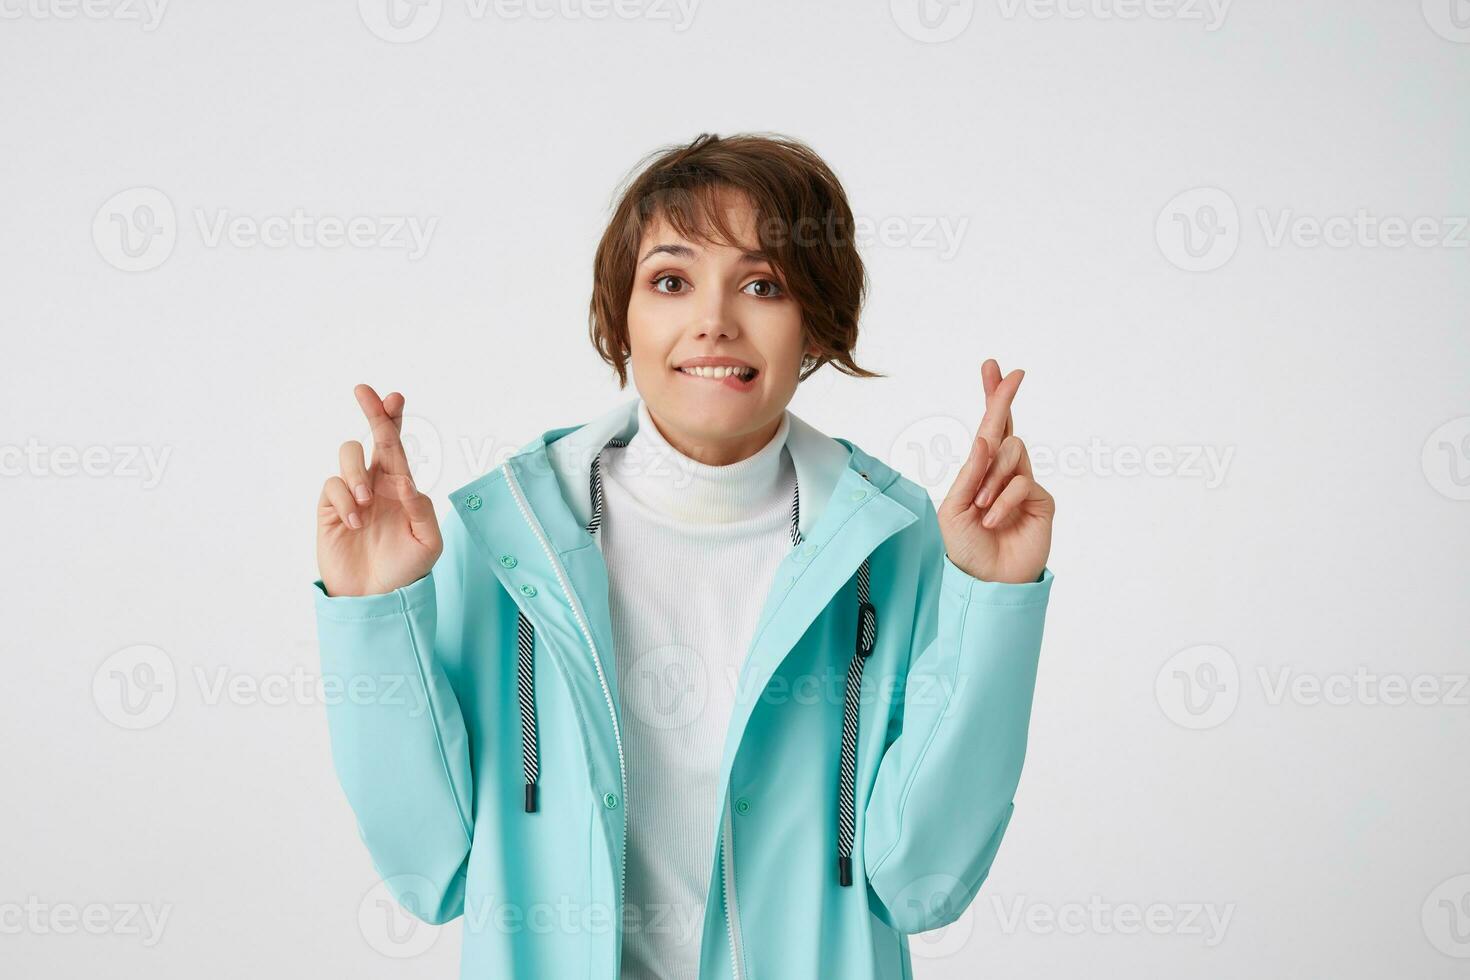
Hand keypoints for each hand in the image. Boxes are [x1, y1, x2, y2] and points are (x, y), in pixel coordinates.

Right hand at [316, 384, 442, 596]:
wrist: (377, 598)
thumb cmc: (406, 570)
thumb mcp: (427, 542)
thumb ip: (421, 510)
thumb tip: (405, 481)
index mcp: (401, 486)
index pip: (398, 446)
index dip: (394, 419)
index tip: (395, 396)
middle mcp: (376, 483)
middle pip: (371, 437)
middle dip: (370, 412)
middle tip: (363, 391)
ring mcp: (351, 494)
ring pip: (348, 455)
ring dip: (357, 472)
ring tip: (367, 502)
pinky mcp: (330, 509)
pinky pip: (332, 486)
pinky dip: (345, 500)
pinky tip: (354, 523)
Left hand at [937, 359, 1054, 583]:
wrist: (987, 582)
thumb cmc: (966, 547)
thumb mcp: (954, 508)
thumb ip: (970, 474)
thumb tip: (985, 439)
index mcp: (979, 471)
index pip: (987, 429)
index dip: (992, 398)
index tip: (994, 367)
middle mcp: (1003, 473)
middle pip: (1006, 426)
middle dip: (1004, 399)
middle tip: (1014, 374)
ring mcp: (1023, 485)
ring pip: (1013, 453)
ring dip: (992, 478)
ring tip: (981, 507)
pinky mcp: (1041, 501)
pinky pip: (1023, 482)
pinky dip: (1004, 499)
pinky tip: (993, 519)